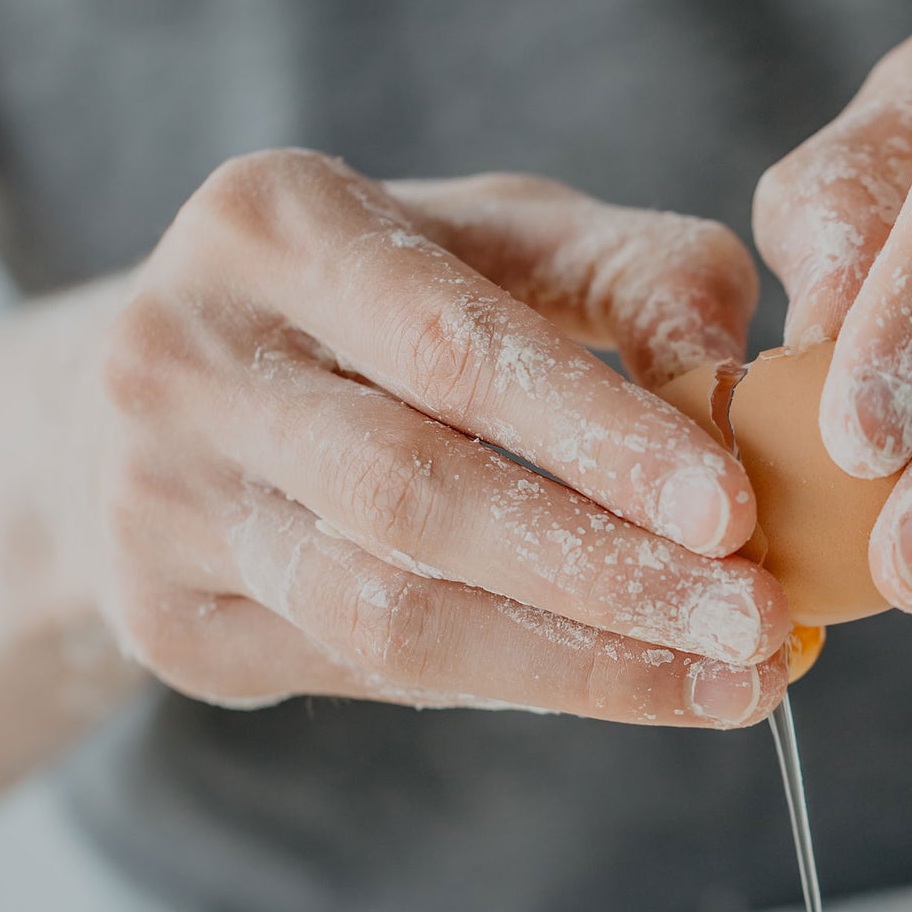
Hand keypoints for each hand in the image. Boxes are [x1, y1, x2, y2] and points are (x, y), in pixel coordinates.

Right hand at [89, 154, 788, 723]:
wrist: (176, 387)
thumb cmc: (384, 300)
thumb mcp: (504, 239)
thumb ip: (635, 278)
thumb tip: (740, 391)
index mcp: (270, 226)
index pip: (453, 349)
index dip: (601, 441)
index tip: (735, 513)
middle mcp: (180, 360)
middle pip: (418, 497)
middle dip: (609, 577)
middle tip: (757, 626)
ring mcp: (154, 500)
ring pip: (386, 616)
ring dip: (577, 664)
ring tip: (727, 683)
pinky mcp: (164, 617)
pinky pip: (364, 673)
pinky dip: (513, 685)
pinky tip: (625, 683)